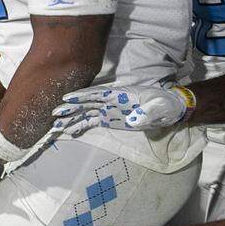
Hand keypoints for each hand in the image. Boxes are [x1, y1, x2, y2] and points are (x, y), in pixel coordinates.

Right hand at [52, 84, 192, 136]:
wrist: (170, 110)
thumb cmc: (165, 105)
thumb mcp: (160, 107)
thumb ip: (147, 113)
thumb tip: (134, 119)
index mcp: (120, 95)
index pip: (97, 94)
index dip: (82, 96)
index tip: (67, 98)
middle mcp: (110, 101)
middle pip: (86, 104)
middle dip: (70, 108)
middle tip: (54, 114)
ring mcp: (108, 110)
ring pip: (85, 113)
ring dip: (71, 118)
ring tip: (56, 126)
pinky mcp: (109, 119)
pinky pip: (90, 122)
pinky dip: (79, 126)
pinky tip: (68, 131)